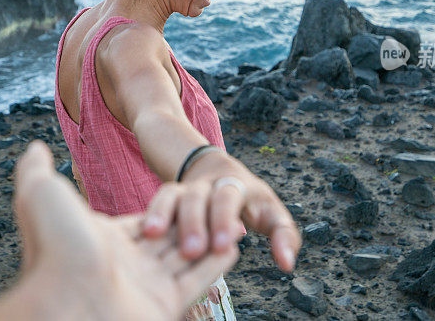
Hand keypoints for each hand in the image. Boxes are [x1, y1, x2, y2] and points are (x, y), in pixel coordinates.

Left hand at [0, 140, 239, 320]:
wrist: (67, 303)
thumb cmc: (54, 247)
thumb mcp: (41, 193)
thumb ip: (37, 169)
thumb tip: (34, 147)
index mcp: (104, 240)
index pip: (145, 220)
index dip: (167, 208)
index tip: (188, 194)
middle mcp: (126, 264)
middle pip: (169, 238)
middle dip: (195, 223)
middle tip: (219, 205)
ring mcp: (146, 287)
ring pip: (186, 258)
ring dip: (210, 238)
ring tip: (234, 223)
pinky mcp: (166, 304)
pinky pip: (198, 280)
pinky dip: (217, 263)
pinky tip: (232, 247)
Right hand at [142, 150, 300, 272]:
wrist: (215, 169)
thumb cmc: (250, 202)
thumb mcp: (270, 212)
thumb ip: (283, 235)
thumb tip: (288, 264)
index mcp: (238, 186)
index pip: (231, 198)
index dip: (225, 220)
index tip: (224, 247)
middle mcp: (211, 184)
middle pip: (202, 196)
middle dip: (197, 221)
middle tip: (194, 250)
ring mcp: (190, 188)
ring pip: (177, 195)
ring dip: (167, 215)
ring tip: (156, 237)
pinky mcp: (171, 194)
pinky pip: (160, 198)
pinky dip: (153, 212)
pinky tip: (146, 232)